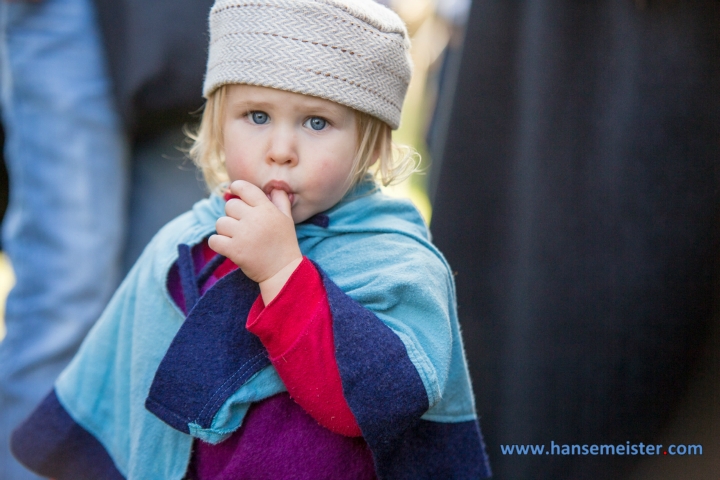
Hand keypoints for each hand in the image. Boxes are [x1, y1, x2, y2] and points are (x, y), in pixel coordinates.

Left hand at [209, 180, 301, 302]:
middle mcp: (254, 219)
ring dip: (225, 230)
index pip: (245, 188)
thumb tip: (273, 186)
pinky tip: (227, 246)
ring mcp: (243, 234)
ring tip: (237, 238)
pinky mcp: (234, 250)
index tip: (234, 192)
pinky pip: (214, 240)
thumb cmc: (284, 244)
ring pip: (220, 223)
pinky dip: (217, 243)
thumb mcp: (287, 219)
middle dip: (233, 214)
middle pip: (230, 205)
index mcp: (267, 209)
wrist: (283, 271)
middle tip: (242, 226)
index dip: (236, 187)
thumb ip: (280, 200)